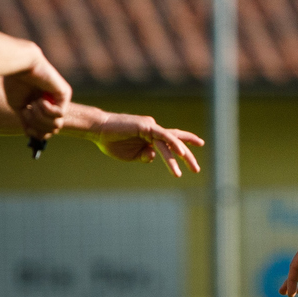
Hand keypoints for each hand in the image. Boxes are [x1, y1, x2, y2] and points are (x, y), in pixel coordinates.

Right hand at [2, 44, 71, 139]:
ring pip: (56, 124)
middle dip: (37, 124)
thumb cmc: (15, 82)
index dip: (38, 134)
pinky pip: (60, 114)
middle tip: (27, 111)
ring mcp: (60, 99)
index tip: (29, 130)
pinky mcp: (65, 94)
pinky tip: (41, 99)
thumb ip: (27, 121)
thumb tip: (32, 135)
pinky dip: (47, 110)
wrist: (19, 66)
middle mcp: (53, 104)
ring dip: (40, 117)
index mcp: (41, 107)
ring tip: (33, 104)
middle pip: (52, 130)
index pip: (47, 130)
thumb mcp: (19, 106)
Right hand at [84, 112, 203, 175]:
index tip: (200, 144)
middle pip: (176, 141)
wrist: (97, 130)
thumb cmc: (111, 142)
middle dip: (188, 156)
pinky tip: (180, 152)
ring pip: (170, 142)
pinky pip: (163, 136)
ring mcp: (151, 127)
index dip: (186, 142)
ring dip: (181, 156)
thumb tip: (154, 157)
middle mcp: (154, 130)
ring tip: (189, 170)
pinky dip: (173, 143)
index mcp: (151, 137)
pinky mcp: (146, 126)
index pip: (173, 139)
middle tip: (196, 170)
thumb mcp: (131, 156)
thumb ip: (145, 156)